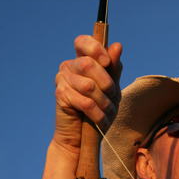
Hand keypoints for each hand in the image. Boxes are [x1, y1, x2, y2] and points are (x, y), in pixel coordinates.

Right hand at [53, 35, 122, 154]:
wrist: (83, 137)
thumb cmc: (99, 110)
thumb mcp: (112, 89)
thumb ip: (114, 68)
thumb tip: (117, 46)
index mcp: (82, 60)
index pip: (83, 42)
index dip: (96, 49)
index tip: (107, 62)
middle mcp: (69, 66)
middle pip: (89, 63)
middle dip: (106, 83)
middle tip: (112, 96)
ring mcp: (62, 79)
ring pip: (89, 85)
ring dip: (104, 102)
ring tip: (108, 112)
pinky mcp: (60, 95)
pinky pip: (85, 102)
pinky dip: (97, 114)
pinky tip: (101, 121)